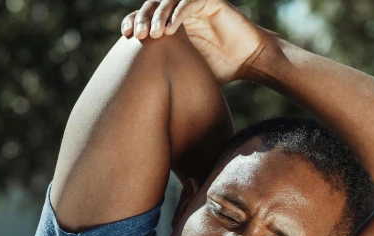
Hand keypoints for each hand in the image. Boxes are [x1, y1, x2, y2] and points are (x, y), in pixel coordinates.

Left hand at [120, 0, 268, 83]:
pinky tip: (169, 30)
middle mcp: (181, 10)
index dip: (132, 21)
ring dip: (158, 16)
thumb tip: (138, 89)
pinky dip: (178, 14)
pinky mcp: (211, 1)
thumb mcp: (185, 69)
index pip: (145, 16)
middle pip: (153, 5)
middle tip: (135, 35)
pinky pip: (189, 2)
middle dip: (141, 18)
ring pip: (169, 0)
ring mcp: (195, 3)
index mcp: (172, 22)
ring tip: (152, 34)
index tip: (125, 36)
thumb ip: (165, 68)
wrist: (249, 61)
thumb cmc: (218, 68)